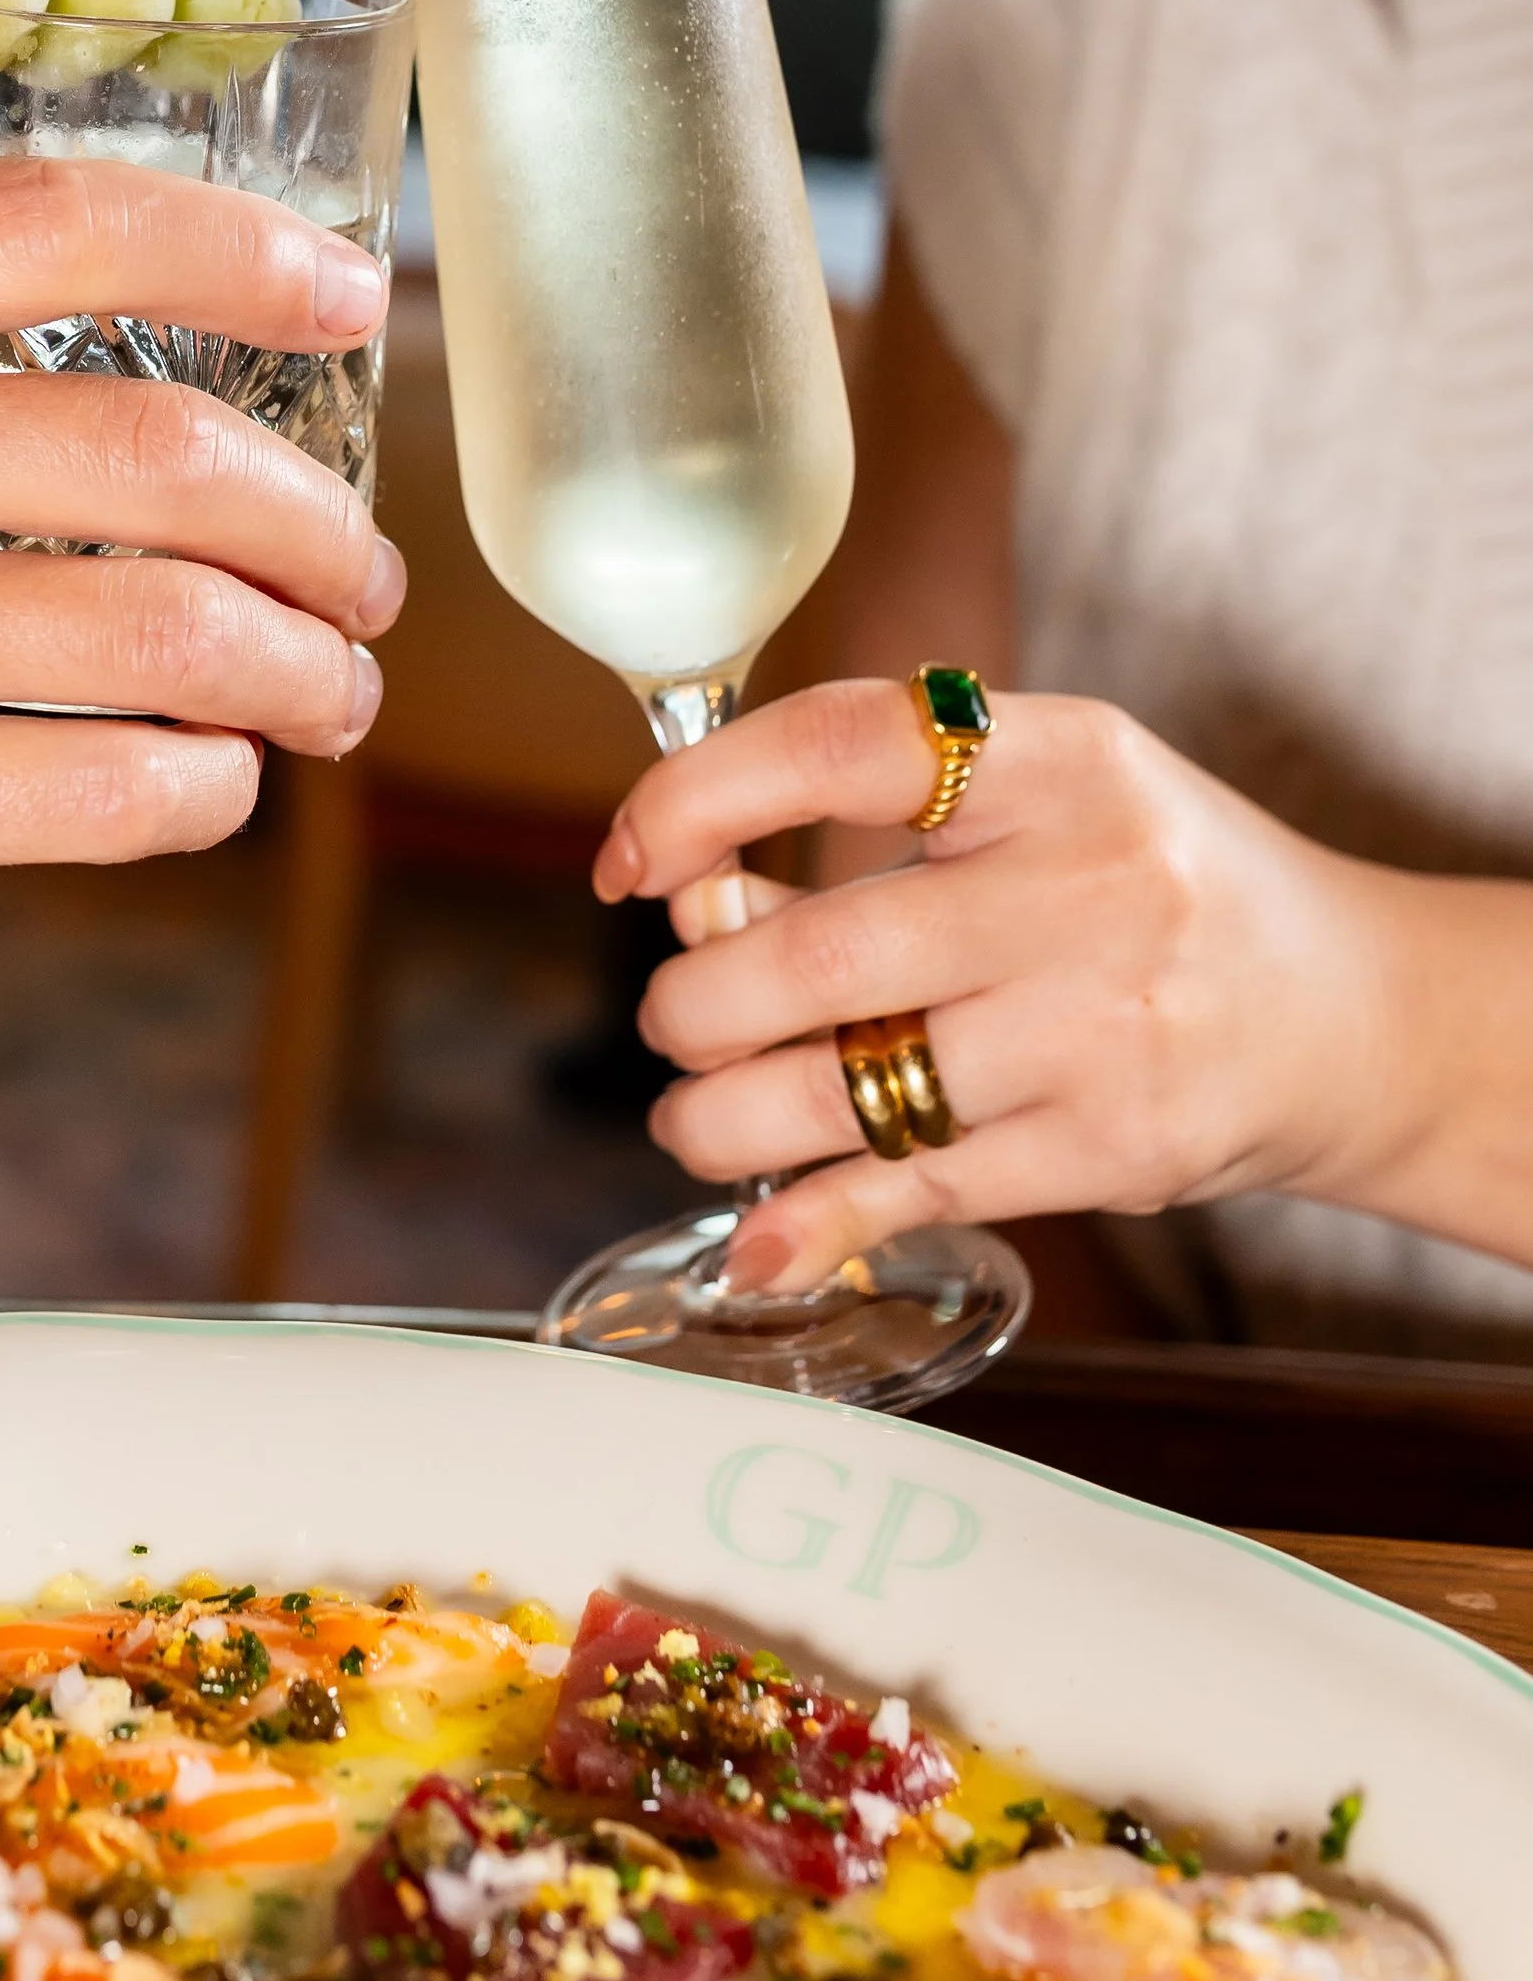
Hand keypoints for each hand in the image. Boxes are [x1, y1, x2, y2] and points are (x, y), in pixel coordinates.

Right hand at [0, 161, 404, 957]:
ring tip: (330, 693)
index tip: (350, 295)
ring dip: (297, 673)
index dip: (242, 253)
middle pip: (160, 458)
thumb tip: (126, 353)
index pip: (62, 224)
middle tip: (364, 577)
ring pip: (164, 639)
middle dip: (318, 527)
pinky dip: (199, 790)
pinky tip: (211, 782)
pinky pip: (97, 792)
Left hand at [598, 680, 1413, 1290]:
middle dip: (695, 1003)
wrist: (1349, 1014)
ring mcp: (1106, 1026)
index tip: (632, 859)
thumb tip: (687, 901)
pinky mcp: (1115, 1150)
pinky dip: (812, 1220)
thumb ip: (872, 838)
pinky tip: (759, 1235)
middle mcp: (1088, 884)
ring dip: (722, 1117)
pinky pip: (917, 1190)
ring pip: (846, 1087)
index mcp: (1060, 760)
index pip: (839, 745)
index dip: (700, 795)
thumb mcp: (1040, 805)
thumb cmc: (1151, 889)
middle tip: (675, 1022)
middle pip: (819, 953)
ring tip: (696, 1115)